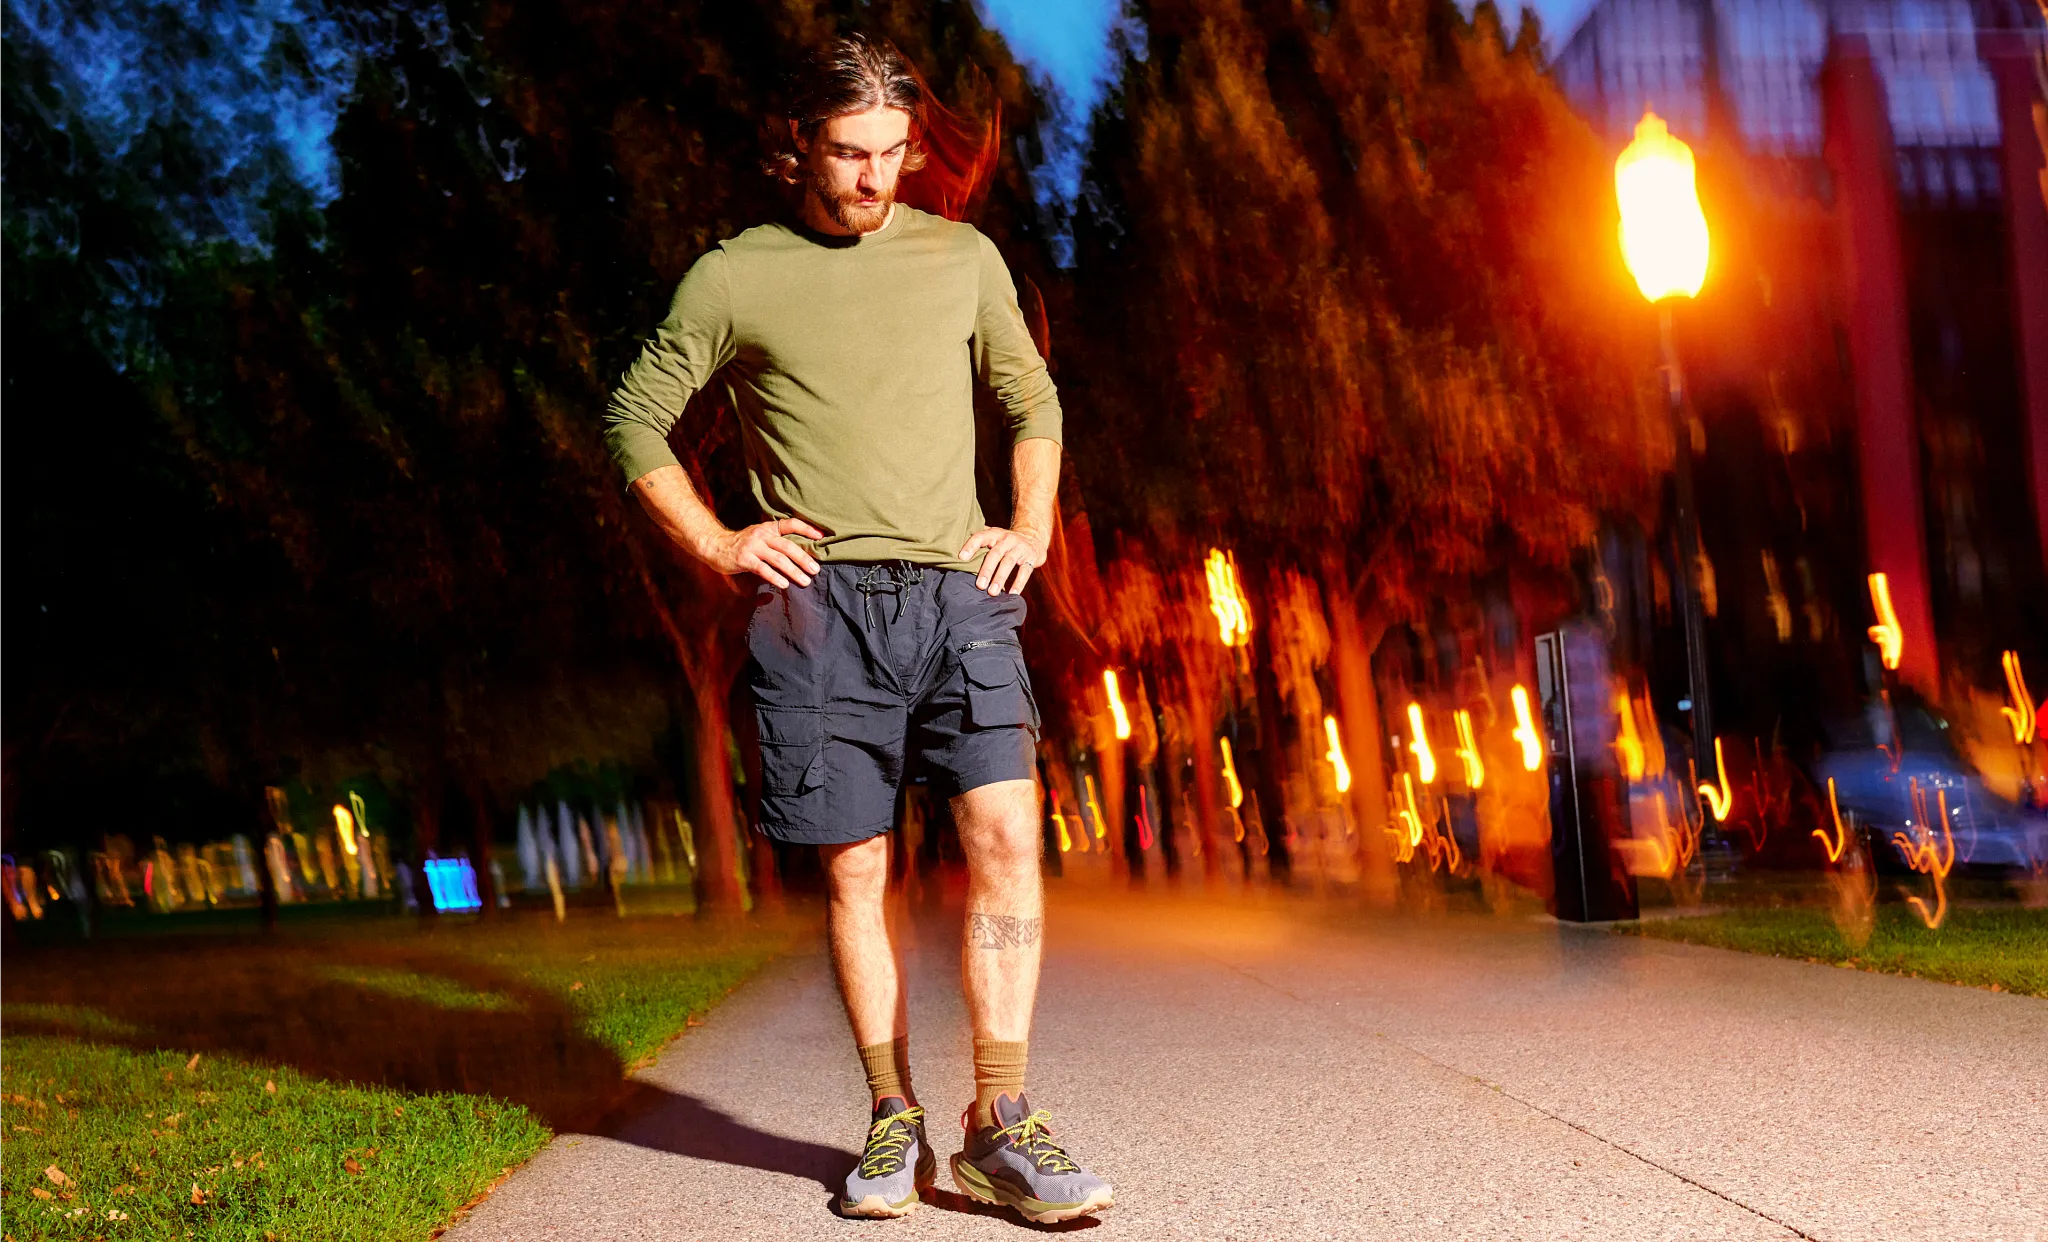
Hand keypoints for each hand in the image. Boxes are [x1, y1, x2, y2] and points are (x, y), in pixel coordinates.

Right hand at [709, 517, 823, 587]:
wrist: (715, 545)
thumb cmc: (742, 544)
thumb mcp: (759, 537)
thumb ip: (776, 543)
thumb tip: (799, 555)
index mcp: (768, 528)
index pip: (790, 524)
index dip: (806, 528)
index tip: (821, 536)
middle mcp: (762, 535)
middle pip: (787, 546)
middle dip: (804, 558)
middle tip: (816, 570)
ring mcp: (752, 547)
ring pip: (778, 559)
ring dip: (793, 571)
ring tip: (805, 581)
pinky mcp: (744, 559)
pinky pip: (762, 569)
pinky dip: (775, 577)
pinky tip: (784, 584)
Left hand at [960, 525, 1048, 595]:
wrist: (1034, 538)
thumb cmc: (1006, 542)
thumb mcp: (994, 537)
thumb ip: (979, 542)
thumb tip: (955, 554)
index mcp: (995, 534)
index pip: (980, 537)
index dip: (971, 546)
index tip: (961, 558)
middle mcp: (1007, 539)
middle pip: (995, 554)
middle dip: (986, 570)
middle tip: (979, 585)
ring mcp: (1019, 548)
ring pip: (1008, 562)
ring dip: (1000, 578)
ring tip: (992, 592)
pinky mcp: (1031, 558)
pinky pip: (1025, 571)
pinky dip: (1019, 583)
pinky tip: (1012, 594)